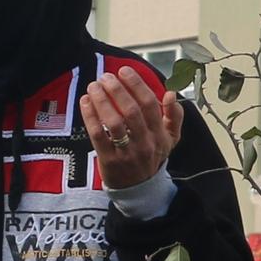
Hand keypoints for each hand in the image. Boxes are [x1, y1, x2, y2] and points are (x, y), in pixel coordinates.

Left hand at [83, 65, 182, 191]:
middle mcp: (145, 144)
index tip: (124, 71)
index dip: (136, 85)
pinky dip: (90, 116)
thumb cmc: (152, 156)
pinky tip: (85, 102)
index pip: (149, 105)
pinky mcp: (109, 160)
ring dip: (102, 100)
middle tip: (105, 76)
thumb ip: (174, 117)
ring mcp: (127, 153)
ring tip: (94, 86)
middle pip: (131, 111)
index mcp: (160, 135)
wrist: (139, 188)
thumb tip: (171, 94)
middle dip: (117, 90)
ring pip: (114, 122)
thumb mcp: (170, 139)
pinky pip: (98, 135)